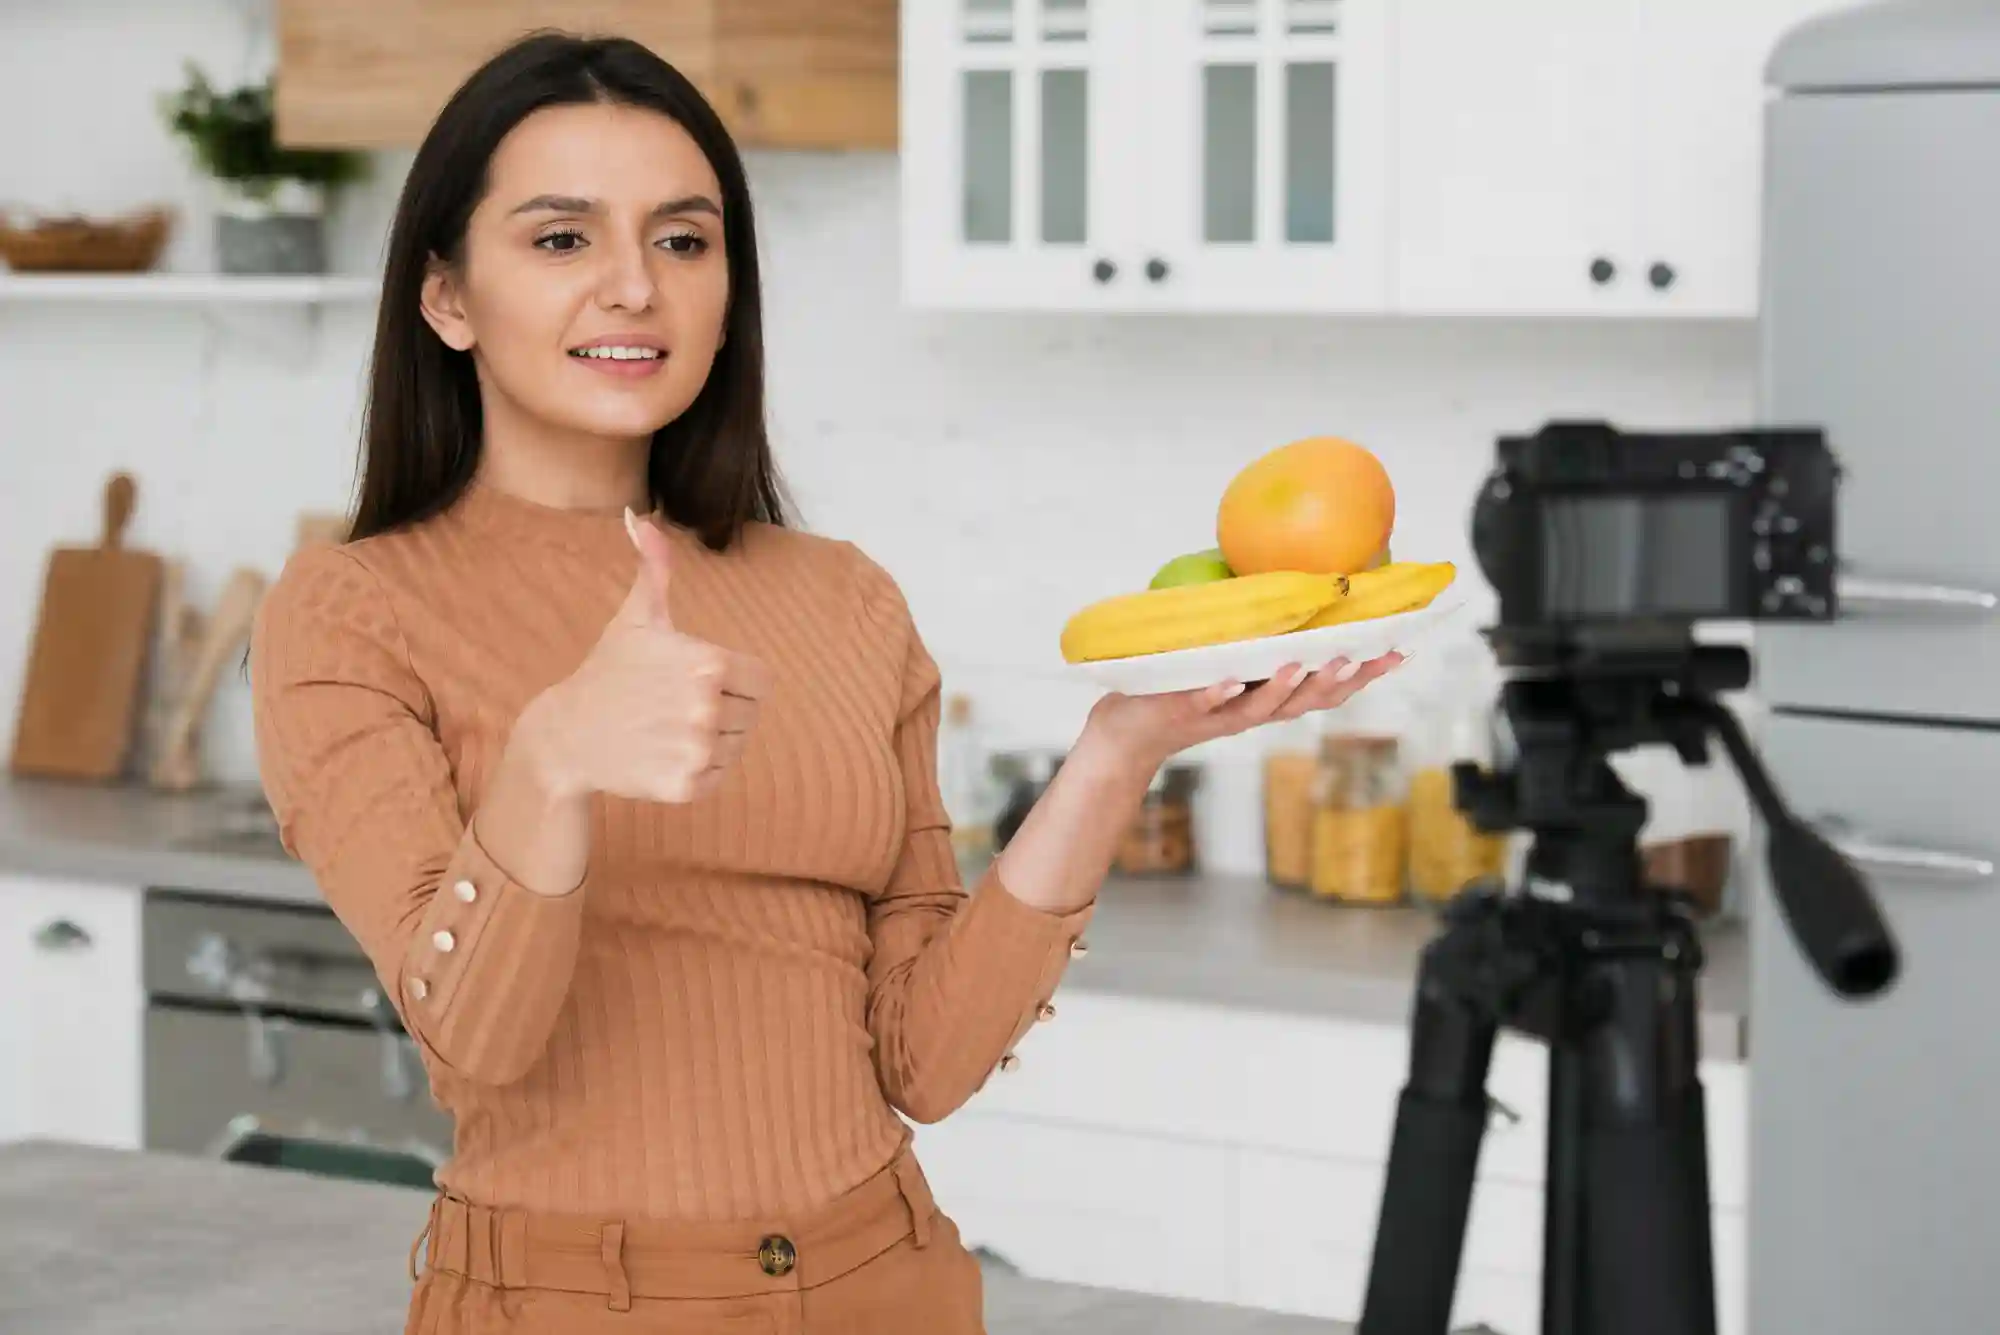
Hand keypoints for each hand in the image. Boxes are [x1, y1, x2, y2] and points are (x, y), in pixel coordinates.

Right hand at [519, 510, 772, 804]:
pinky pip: (718, 777)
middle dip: (722, 709)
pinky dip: (698, 771)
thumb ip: (654, 567)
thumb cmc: (609, 670)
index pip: (760, 680)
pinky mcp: (686, 787)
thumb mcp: (636, 617)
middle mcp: (707, 709)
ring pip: (736, 747)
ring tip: (668, 727)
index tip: (697, 679)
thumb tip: (640, 516)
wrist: (567, 733)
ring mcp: (696, 751)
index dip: (734, 679)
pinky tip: (663, 753)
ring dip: (712, 740)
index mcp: (709, 664)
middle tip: (675, 705)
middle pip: (750, 714)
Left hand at [1082, 652, 1403, 774]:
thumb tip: (1284, 583)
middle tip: (1362, 659)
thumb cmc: (1184, 689)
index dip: (1363, 675)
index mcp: (1269, 697)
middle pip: (1305, 702)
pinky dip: (1221, 694)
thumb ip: (1258, 637)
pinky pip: (1206, 703)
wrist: (1130, 731)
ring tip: (1304, 664)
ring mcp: (1220, 714)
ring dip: (1285, 687)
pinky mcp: (1183, 713)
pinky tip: (1234, 681)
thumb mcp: (1230, 662)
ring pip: (1262, 707)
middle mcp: (1252, 710)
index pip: (1325, 689)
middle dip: (1336, 682)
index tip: (1398, 652)